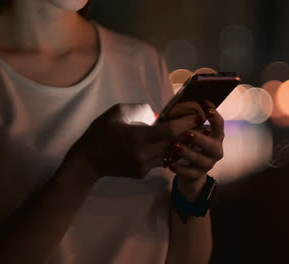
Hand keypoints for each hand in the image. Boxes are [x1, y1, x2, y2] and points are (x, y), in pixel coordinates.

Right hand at [66, 103, 199, 178]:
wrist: (87, 162)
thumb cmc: (100, 133)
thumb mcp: (116, 113)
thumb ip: (138, 109)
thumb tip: (156, 113)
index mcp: (138, 137)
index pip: (169, 130)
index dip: (186, 123)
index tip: (198, 115)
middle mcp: (144, 153)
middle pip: (175, 144)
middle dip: (190, 134)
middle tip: (202, 125)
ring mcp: (144, 165)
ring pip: (170, 155)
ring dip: (181, 145)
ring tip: (192, 135)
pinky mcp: (143, 173)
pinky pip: (160, 161)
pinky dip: (167, 153)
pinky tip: (172, 146)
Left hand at [167, 103, 223, 200]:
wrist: (191, 170)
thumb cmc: (190, 144)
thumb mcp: (193, 132)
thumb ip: (190, 121)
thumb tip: (179, 104)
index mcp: (216, 137)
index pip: (219, 125)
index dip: (214, 116)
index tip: (206, 107)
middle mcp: (215, 150)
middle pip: (212, 145)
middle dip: (200, 139)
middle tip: (187, 133)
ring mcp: (208, 164)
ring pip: (199, 159)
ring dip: (187, 152)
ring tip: (174, 146)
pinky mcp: (197, 174)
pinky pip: (189, 172)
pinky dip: (180, 169)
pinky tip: (171, 164)